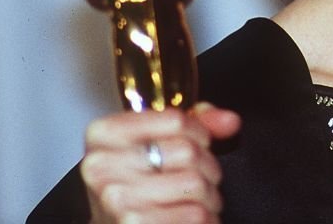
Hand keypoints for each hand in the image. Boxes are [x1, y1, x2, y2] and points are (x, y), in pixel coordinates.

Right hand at [81, 103, 240, 223]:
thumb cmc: (131, 186)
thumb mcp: (150, 143)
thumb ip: (193, 124)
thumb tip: (229, 121)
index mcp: (104, 134)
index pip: (175, 119)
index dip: (199, 133)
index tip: (197, 144)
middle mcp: (103, 166)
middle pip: (188, 152)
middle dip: (208, 168)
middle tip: (200, 179)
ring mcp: (116, 199)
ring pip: (196, 184)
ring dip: (209, 196)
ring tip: (197, 201)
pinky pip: (194, 214)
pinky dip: (205, 217)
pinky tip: (190, 218)